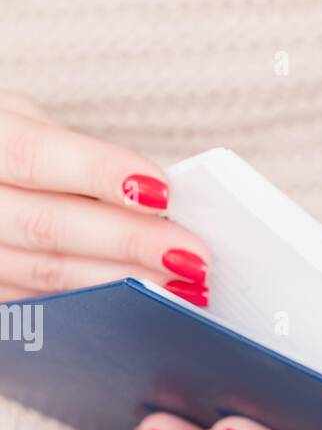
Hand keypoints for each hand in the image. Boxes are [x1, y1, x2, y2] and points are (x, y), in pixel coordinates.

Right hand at [0, 90, 209, 304]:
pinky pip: (44, 306)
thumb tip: (156, 196)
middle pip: (49, 227)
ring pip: (48, 275)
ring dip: (123, 282)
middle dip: (129, 242)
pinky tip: (143, 305)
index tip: (161, 191)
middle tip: (194, 257)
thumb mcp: (19, 123)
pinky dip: (99, 305)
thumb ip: (74, 154)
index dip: (97, 171)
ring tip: (183, 287)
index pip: (34, 157)